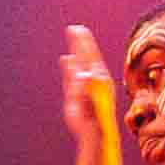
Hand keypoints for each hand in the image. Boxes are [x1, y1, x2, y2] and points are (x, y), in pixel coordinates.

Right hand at [59, 22, 122, 153]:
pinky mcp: (80, 93)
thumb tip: (80, 71)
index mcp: (98, 80)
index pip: (89, 56)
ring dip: (77, 51)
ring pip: (81, 65)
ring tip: (74, 39)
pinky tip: (66, 59)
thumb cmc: (91, 121)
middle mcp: (94, 80)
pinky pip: (74, 75)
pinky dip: (70, 66)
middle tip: (75, 28)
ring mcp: (87, 86)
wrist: (94, 135)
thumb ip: (81, 85)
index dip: (83, 43)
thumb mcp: (86, 102)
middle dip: (81, 42)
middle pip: (87, 57)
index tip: (77, 30)